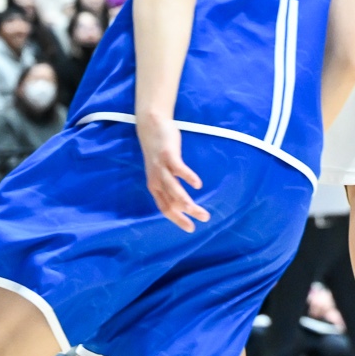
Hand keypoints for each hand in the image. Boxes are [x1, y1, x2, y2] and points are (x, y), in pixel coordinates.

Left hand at [136, 111, 207, 230]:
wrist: (151, 127)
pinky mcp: (168, 155)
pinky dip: (188, 178)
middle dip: (187, 214)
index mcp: (155, 186)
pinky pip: (179, 169)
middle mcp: (157, 180)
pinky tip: (198, 185)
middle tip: (203, 219)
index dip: (177, 219)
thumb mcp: (162, 171)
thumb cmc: (159, 151)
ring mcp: (162, 168)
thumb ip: (171, 184)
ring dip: (187, 202)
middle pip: (171, 202)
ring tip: (198, 210)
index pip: (165, 208)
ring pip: (174, 190)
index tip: (191, 228)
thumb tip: (182, 200)